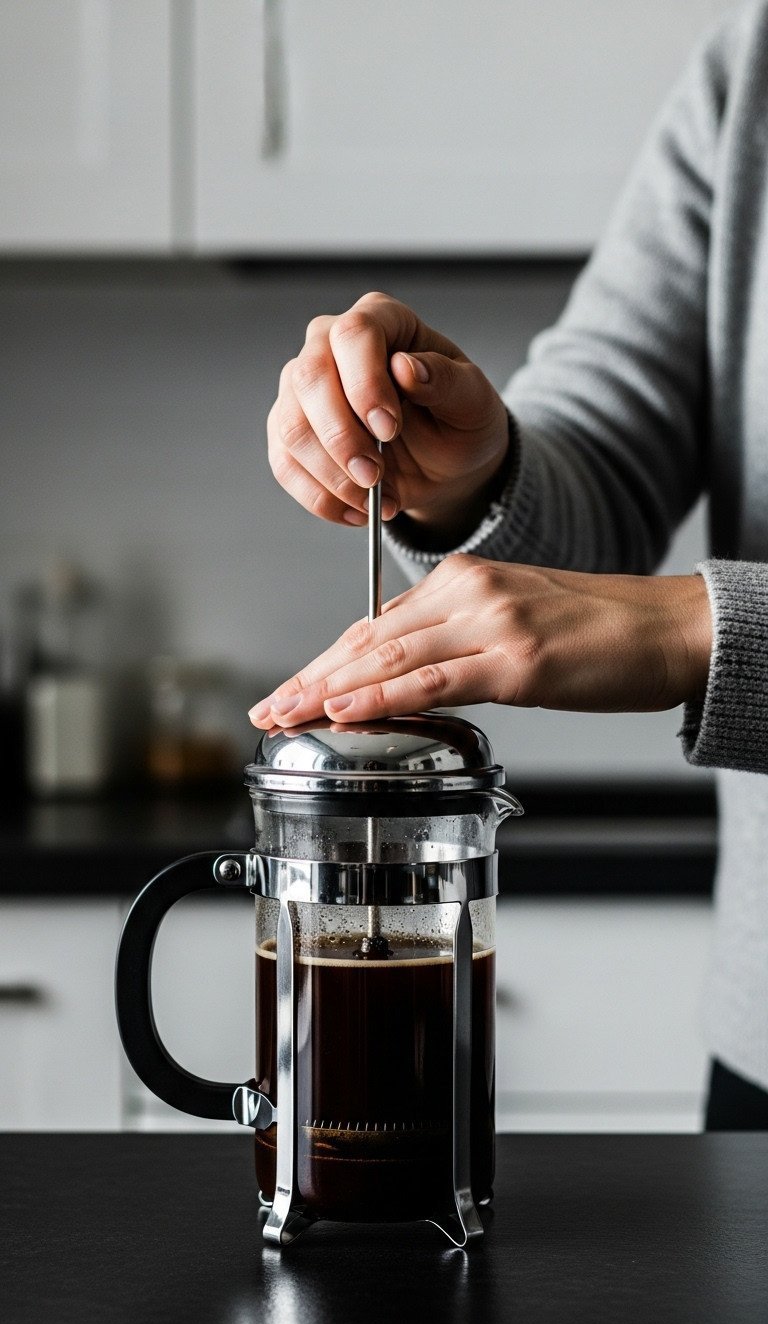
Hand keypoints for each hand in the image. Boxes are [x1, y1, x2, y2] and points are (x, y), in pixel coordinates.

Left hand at [249, 557, 711, 726]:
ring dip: (327, 692)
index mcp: (461, 579)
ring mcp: (490, 623)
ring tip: (284, 714)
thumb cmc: (599, 633)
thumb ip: (454, 638)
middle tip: (265, 707)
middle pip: (367, 640)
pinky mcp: (515, 660)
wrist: (668, 629)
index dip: (324, 660)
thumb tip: (404, 672)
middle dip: (310, 678)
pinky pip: (433, 681)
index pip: (373, 623)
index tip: (289, 687)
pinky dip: (382, 698)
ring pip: (388, 659)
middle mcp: (467, 592)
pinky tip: (345, 713)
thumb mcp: (512, 620)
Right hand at [267, 291, 509, 538]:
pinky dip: (320, 498)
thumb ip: (446, 380)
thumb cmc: (458, 421)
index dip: (365, 384)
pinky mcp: (291, 433)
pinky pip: (286, 466)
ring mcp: (303, 390)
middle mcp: (330, 345)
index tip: (390, 429)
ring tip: (375, 500)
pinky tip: (357, 511)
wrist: (445, 463)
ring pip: (291, 427)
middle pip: (309, 378)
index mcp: (380, 320)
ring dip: (331, 475)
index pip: (353, 335)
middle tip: (375, 477)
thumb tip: (406, 368)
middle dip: (341, 437)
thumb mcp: (472, 401)